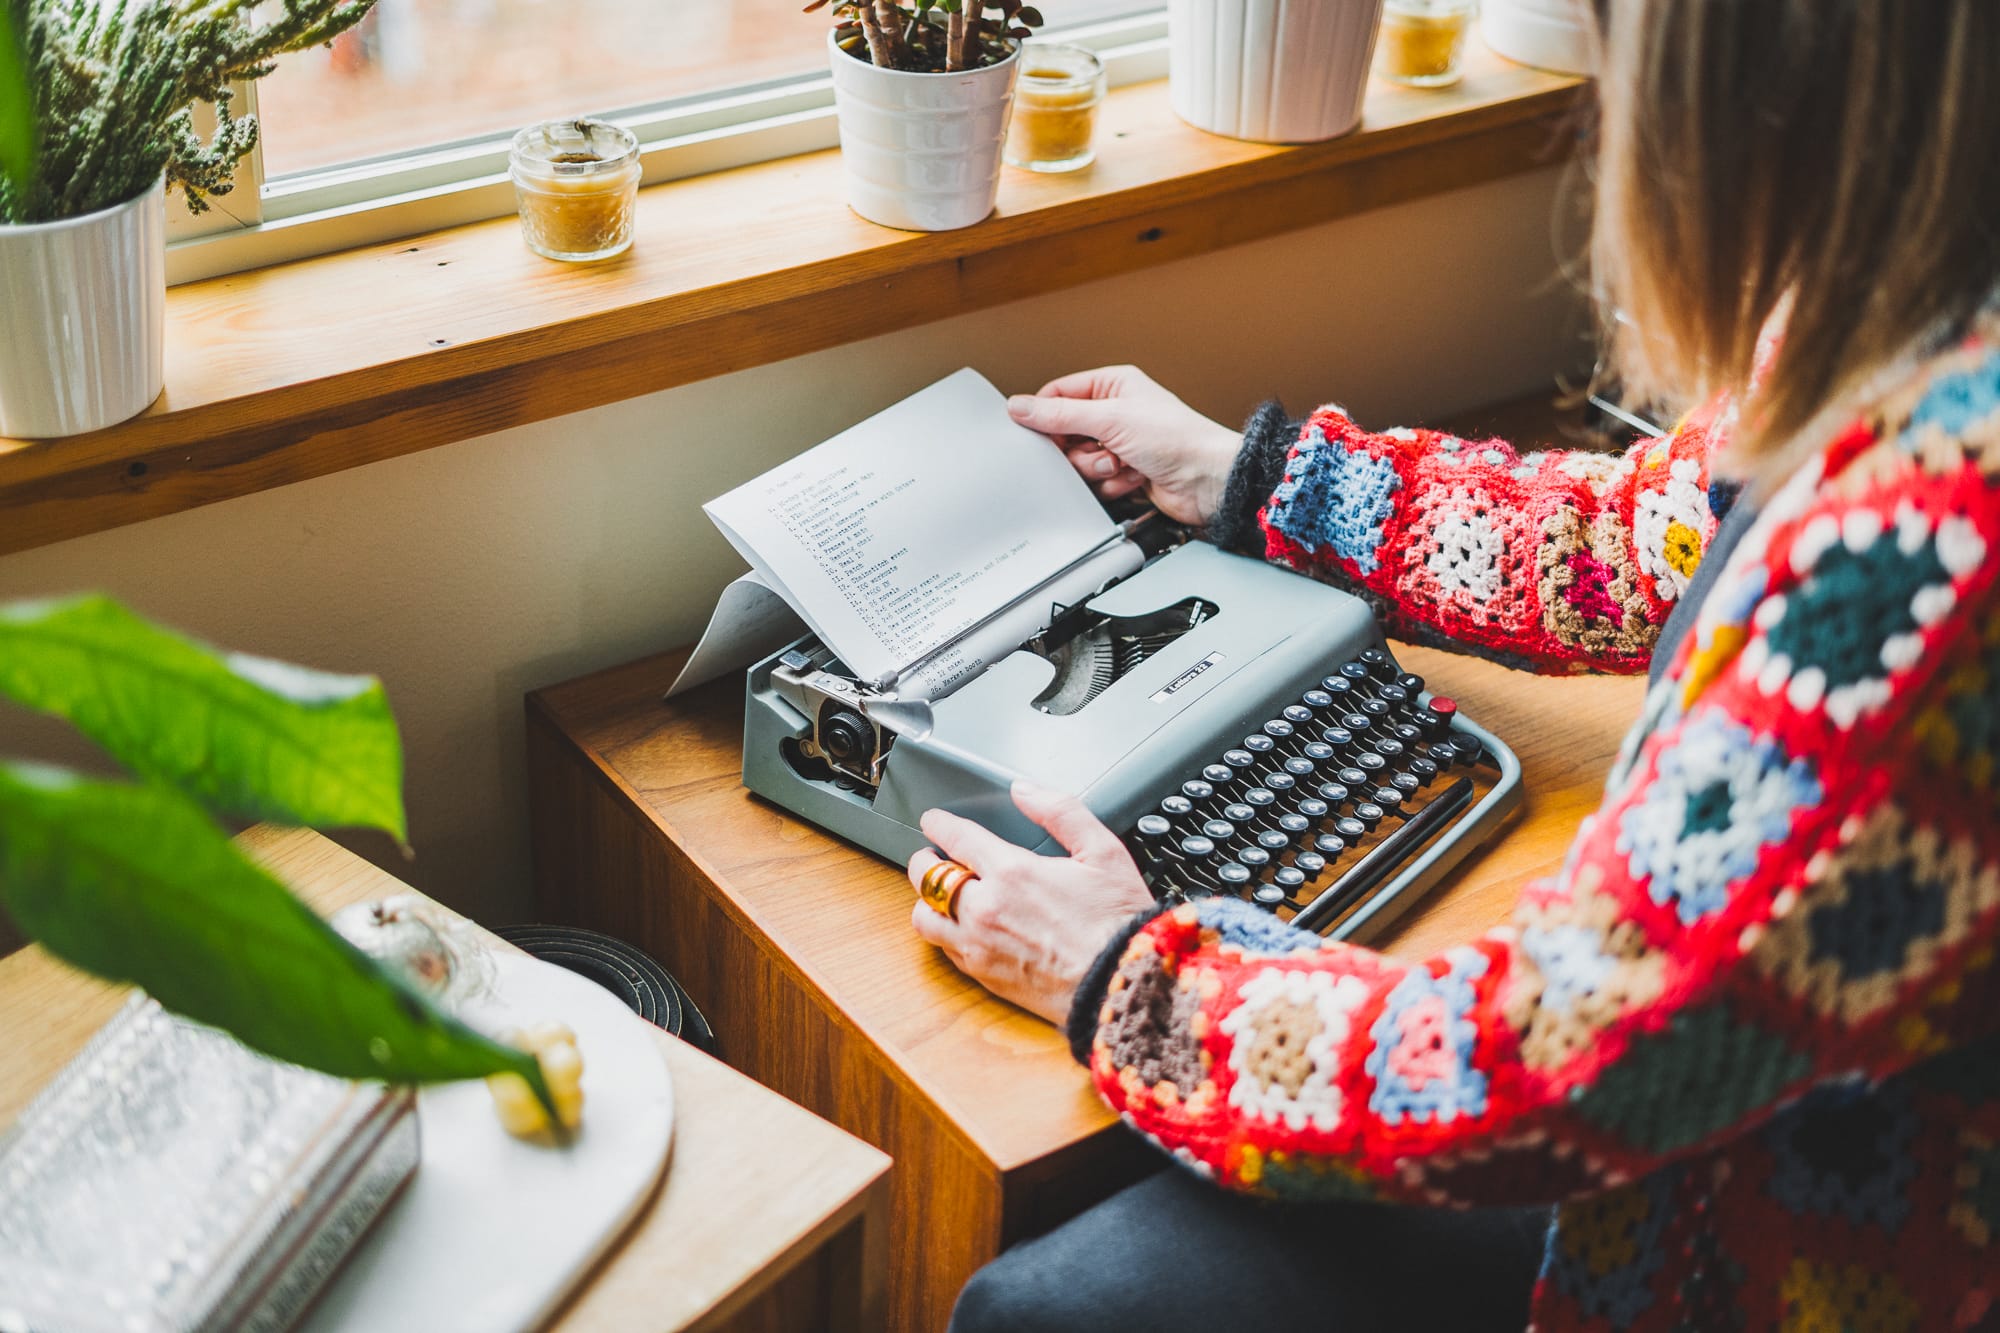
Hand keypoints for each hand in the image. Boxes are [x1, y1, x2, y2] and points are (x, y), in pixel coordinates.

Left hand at [907, 782, 1156, 1025]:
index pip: (956, 837)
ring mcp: (979, 945)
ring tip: (938, 894)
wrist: (1121, 983)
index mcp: (1012, 872)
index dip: (939, 823)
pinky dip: (945, 933)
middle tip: (929, 855)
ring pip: (925, 918)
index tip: (934, 820)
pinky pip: (944, 950)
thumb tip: (1025, 791)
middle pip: (928, 878)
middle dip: (924, 861)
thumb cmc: (1117, 921)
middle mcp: (986, 908)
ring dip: (927, 901)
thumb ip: (1060, 812)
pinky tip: (959, 927)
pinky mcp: (984, 976)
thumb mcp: (1102, 851)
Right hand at [1008, 366, 1243, 525]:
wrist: (1207, 481)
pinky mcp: (1125, 472)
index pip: (1059, 395)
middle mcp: (1115, 413)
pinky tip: (1133, 477)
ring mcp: (1120, 444)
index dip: (1045, 416)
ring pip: (1079, 462)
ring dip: (1098, 468)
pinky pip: (1096, 482)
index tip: (1037, 433)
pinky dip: (1112, 483)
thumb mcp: (1111, 419)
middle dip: (1080, 450)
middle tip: (1098, 449)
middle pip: (1065, 434)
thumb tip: (1021, 406)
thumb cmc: (1178, 439)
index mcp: (1113, 386)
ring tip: (1122, 463)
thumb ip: (1060, 414)